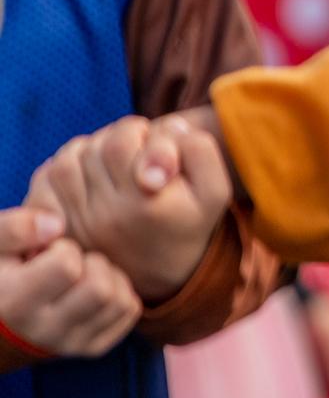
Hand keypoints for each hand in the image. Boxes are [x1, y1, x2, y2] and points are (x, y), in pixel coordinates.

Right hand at [0, 207, 144, 356]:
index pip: (67, 267)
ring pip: (119, 301)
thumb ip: (14, 229)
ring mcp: (69, 343)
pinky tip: (92, 288)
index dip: (63, 249)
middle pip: (99, 289)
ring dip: (109, 276)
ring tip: (82, 274)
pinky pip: (128, 312)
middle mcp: (43, 331)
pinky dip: (120, 292)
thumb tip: (56, 224)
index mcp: (14, 304)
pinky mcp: (90, 348)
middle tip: (69, 262)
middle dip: (91, 263)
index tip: (46, 253)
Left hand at [23, 111, 232, 300]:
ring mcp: (77, 224)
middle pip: (96, 148)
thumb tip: (171, 127)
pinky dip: (63, 167)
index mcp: (147, 206)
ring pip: (69, 160)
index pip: (123, 140)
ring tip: (115, 163)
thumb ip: (199, 151)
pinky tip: (89, 175)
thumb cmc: (187, 220)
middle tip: (138, 152)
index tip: (158, 154)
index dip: (142, 132)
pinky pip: (46, 179)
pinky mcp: (58, 229)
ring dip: (90, 151)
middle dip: (118, 138)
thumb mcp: (213, 190)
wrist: (159, 270)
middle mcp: (107, 217)